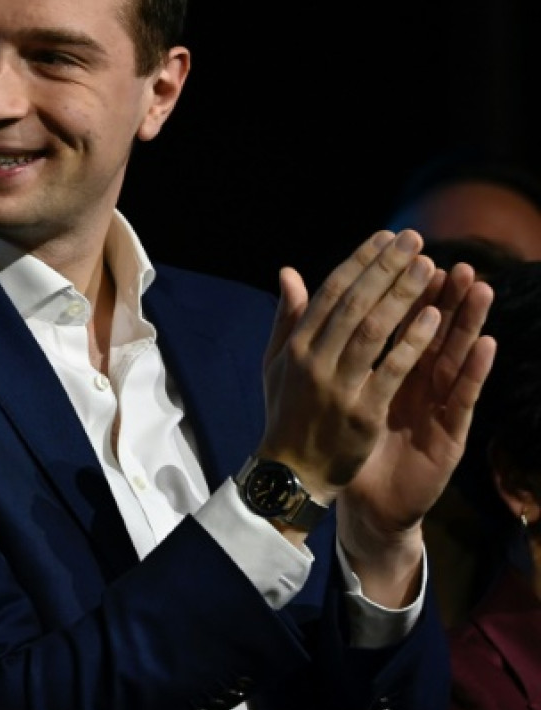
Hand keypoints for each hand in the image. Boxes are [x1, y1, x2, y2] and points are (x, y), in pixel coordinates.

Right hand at [259, 230, 442, 503]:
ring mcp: (337, 388)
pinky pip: (391, 371)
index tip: (385, 237)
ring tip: (429, 267)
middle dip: (385, 268)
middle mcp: (313, 362)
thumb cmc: (286, 412)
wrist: (292, 472)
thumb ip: (287, 317)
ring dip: (403, 296)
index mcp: (295, 346)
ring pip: (374, 331)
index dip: (359, 262)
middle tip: (414, 240)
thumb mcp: (276, 363)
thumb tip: (289, 272)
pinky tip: (433, 317)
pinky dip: (412, 343)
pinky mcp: (362, 414)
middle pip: (353, 304)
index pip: (330, 293)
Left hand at [339, 261, 494, 550]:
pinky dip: (475, 371)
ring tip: (477, 287)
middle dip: (439, 295)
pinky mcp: (446, 432)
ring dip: (467, 321)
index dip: (398, 285)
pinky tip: (487, 345)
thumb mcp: (325, 383)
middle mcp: (413, 378)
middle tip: (451, 260)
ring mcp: (432, 403)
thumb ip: (317, 338)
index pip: (395, 316)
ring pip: (453, 355)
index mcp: (383, 364)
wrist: (339, 489)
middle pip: (430, 329)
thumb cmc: (336, 434)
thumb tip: (294, 290)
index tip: (401, 250)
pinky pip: (462, 397)